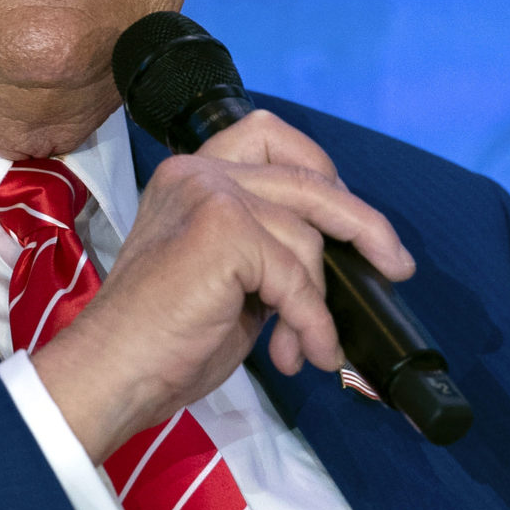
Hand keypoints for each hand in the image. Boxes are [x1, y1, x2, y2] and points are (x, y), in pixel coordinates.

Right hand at [32, 111, 414, 460]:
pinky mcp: (222, 230)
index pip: (268, 136)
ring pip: (306, 239)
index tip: (349, 214)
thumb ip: (267, 251)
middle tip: (395, 265)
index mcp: (192, 177)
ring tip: (301, 349)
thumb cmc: (161, 340)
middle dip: (363, 224)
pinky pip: (296, 277)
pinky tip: (298, 354)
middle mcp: (198, 174)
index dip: (320, 168)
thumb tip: (333, 261)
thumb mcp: (226, 279)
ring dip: (316, 304)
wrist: (114, 373)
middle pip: (308, 180)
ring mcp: (210, 196)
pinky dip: (309, 321)